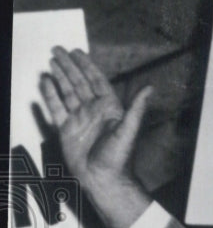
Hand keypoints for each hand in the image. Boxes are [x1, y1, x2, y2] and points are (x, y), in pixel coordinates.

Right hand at [40, 47, 153, 227]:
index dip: (87, 65)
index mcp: (109, 108)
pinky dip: (50, 95)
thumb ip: (137, 108)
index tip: (77, 52)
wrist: (102, 178)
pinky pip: (56, 107)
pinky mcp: (66, 129)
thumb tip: (151, 88)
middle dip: (69, 66)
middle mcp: (93, 110)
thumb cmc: (119, 157)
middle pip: (79, 82)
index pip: (96, 80)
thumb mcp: (129, 129)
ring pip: (67, 91)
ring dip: (60, 76)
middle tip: (58, 49)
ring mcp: (79, 118)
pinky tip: (46, 82)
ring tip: (52, 61)